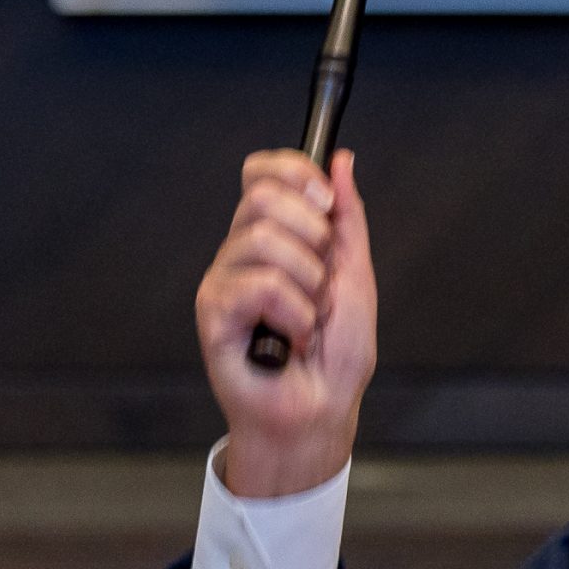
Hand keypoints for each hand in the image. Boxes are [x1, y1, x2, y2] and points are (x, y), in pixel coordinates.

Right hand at [195, 148, 375, 495]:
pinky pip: (258, 284)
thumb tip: (340, 161)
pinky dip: (293, 313)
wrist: (322, 408)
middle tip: (322, 280)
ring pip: (265, 239)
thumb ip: (346, 218)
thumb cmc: (335, 353)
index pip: (262, 174)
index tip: (325, 199)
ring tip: (308, 319)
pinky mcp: (212, 312)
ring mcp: (224, 280)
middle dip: (313, 235)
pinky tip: (291, 338)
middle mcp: (242, 252)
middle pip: (263, 196)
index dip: (293, 171)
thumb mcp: (355, 274)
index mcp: (274, 237)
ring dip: (309, 284)